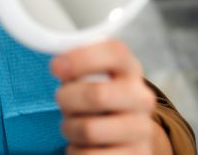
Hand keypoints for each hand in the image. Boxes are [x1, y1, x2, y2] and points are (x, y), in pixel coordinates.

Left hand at [51, 40, 165, 153]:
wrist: (127, 136)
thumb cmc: (99, 98)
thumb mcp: (92, 76)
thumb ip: (77, 66)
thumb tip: (59, 65)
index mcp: (129, 69)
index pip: (114, 53)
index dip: (80, 58)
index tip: (56, 67)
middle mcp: (141, 98)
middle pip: (96, 95)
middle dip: (67, 99)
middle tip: (63, 101)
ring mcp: (142, 130)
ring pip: (89, 130)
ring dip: (69, 128)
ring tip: (74, 125)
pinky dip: (77, 151)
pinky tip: (85, 145)